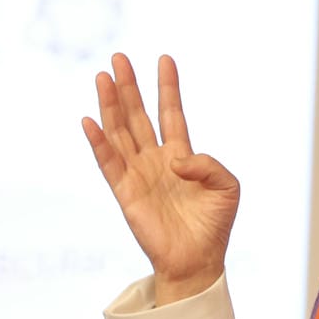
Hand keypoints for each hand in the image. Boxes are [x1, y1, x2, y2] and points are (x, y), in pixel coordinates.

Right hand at [82, 54, 239, 305]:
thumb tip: (177, 158)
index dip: (168, 87)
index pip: (172, 113)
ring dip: (110, 105)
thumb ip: (210, 164)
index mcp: (182, 156)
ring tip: (103, 76)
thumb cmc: (214, 225)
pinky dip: (98, 142)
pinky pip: (108, 163)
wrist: (198, 261)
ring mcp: (138, 174)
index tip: (165, 59)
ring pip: (120, 132)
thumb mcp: (228, 187)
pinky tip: (90, 120)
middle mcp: (156, 160)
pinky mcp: (125, 193)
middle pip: (138, 115)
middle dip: (129, 87)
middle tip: (119, 58)